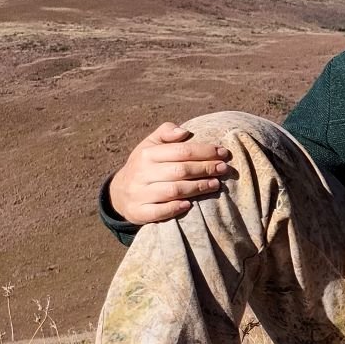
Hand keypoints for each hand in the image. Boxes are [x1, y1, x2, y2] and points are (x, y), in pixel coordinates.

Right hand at [108, 123, 233, 224]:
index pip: (181, 151)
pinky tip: (190, 205)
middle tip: (224, 169)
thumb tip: (184, 131)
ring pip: (173, 191)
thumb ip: (166, 133)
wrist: (120, 192)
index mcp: (147, 154)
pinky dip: (174, 208)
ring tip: (216, 184)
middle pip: (180, 171)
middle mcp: (142, 173)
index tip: (223, 153)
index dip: (205, 151)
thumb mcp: (150, 145)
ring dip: (197, 188)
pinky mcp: (138, 212)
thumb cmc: (145, 165)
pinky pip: (158, 211)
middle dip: (205, 169)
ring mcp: (139, 194)